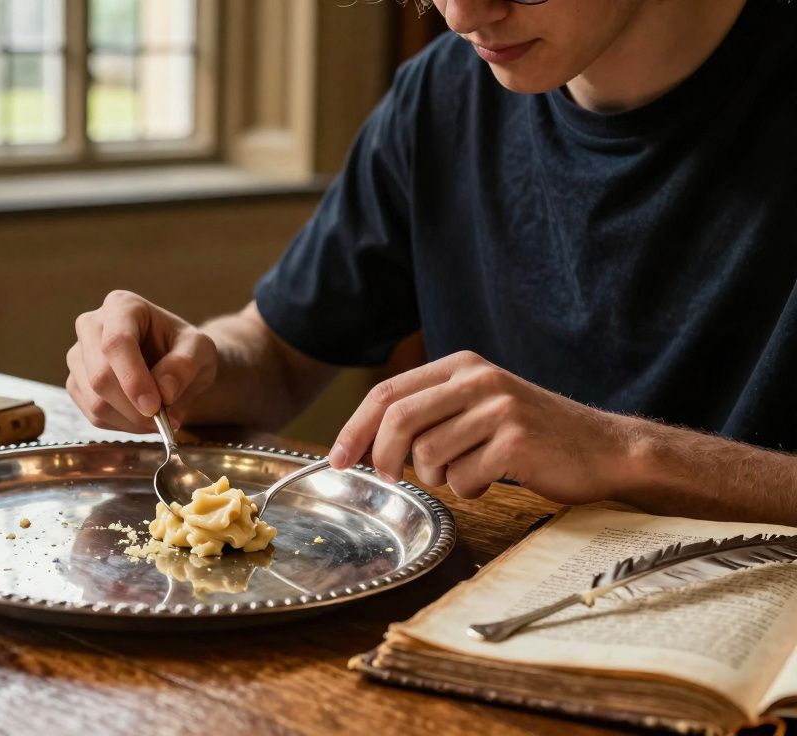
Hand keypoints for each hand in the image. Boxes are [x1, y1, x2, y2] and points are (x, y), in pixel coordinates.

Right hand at [67, 291, 217, 432]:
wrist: (173, 362)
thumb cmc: (185, 349)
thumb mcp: (199, 350)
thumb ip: (184, 366)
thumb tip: (164, 392)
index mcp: (121, 306)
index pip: (116, 343)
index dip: (132, 378)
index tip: (154, 407)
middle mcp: (91, 326)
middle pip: (101, 376)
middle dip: (134, 408)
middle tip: (166, 421)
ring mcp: (78, 356)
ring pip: (96, 402)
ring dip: (131, 421)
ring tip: (160, 418)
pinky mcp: (76, 383)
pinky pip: (93, 416)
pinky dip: (122, 425)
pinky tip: (142, 417)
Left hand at [328, 351, 631, 504]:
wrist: (605, 449)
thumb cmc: (533, 435)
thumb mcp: (479, 406)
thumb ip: (430, 413)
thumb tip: (364, 443)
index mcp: (462, 365)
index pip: (387, 392)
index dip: (353, 428)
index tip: (336, 460)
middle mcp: (478, 379)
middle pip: (398, 420)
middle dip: (380, 457)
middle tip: (385, 479)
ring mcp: (499, 408)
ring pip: (428, 454)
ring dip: (437, 478)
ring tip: (466, 474)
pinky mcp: (516, 441)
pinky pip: (462, 478)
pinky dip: (469, 490)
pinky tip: (492, 481)